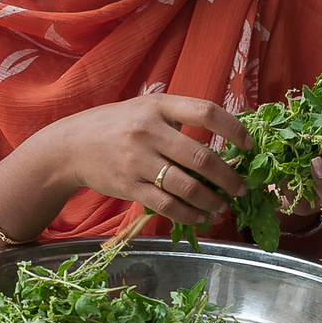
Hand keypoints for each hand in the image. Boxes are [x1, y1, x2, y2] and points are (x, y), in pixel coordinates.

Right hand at [57, 93, 253, 225]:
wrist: (71, 145)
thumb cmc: (117, 125)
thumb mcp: (146, 109)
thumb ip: (179, 120)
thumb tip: (226, 142)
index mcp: (159, 106)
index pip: (207, 112)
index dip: (235, 129)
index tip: (250, 145)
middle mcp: (148, 130)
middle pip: (202, 157)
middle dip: (229, 177)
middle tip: (241, 188)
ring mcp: (137, 159)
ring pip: (186, 186)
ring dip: (212, 200)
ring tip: (222, 206)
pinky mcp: (128, 185)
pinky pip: (166, 205)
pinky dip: (188, 214)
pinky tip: (199, 216)